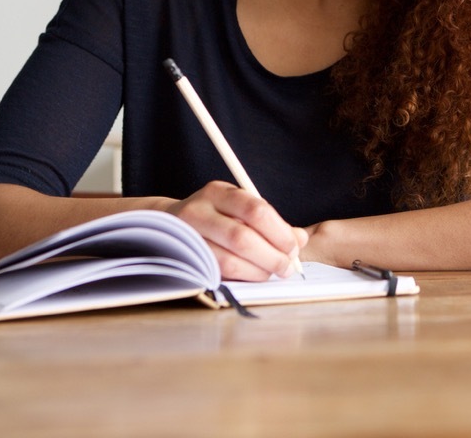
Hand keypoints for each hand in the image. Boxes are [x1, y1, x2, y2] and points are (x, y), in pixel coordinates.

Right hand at [164, 181, 307, 280]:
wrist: (169, 227)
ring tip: (272, 272)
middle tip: (287, 266)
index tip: (293, 247)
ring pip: (229, 260)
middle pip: (242, 238)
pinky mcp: (185, 261)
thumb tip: (301, 239)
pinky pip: (218, 274)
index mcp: (218, 192)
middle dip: (271, 256)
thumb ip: (272, 223)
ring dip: (258, 271)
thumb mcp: (241, 210)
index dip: (279, 233)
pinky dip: (242, 277)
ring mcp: (188, 237)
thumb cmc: (217, 218)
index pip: (255, 210)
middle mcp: (199, 210)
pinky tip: (253, 275)